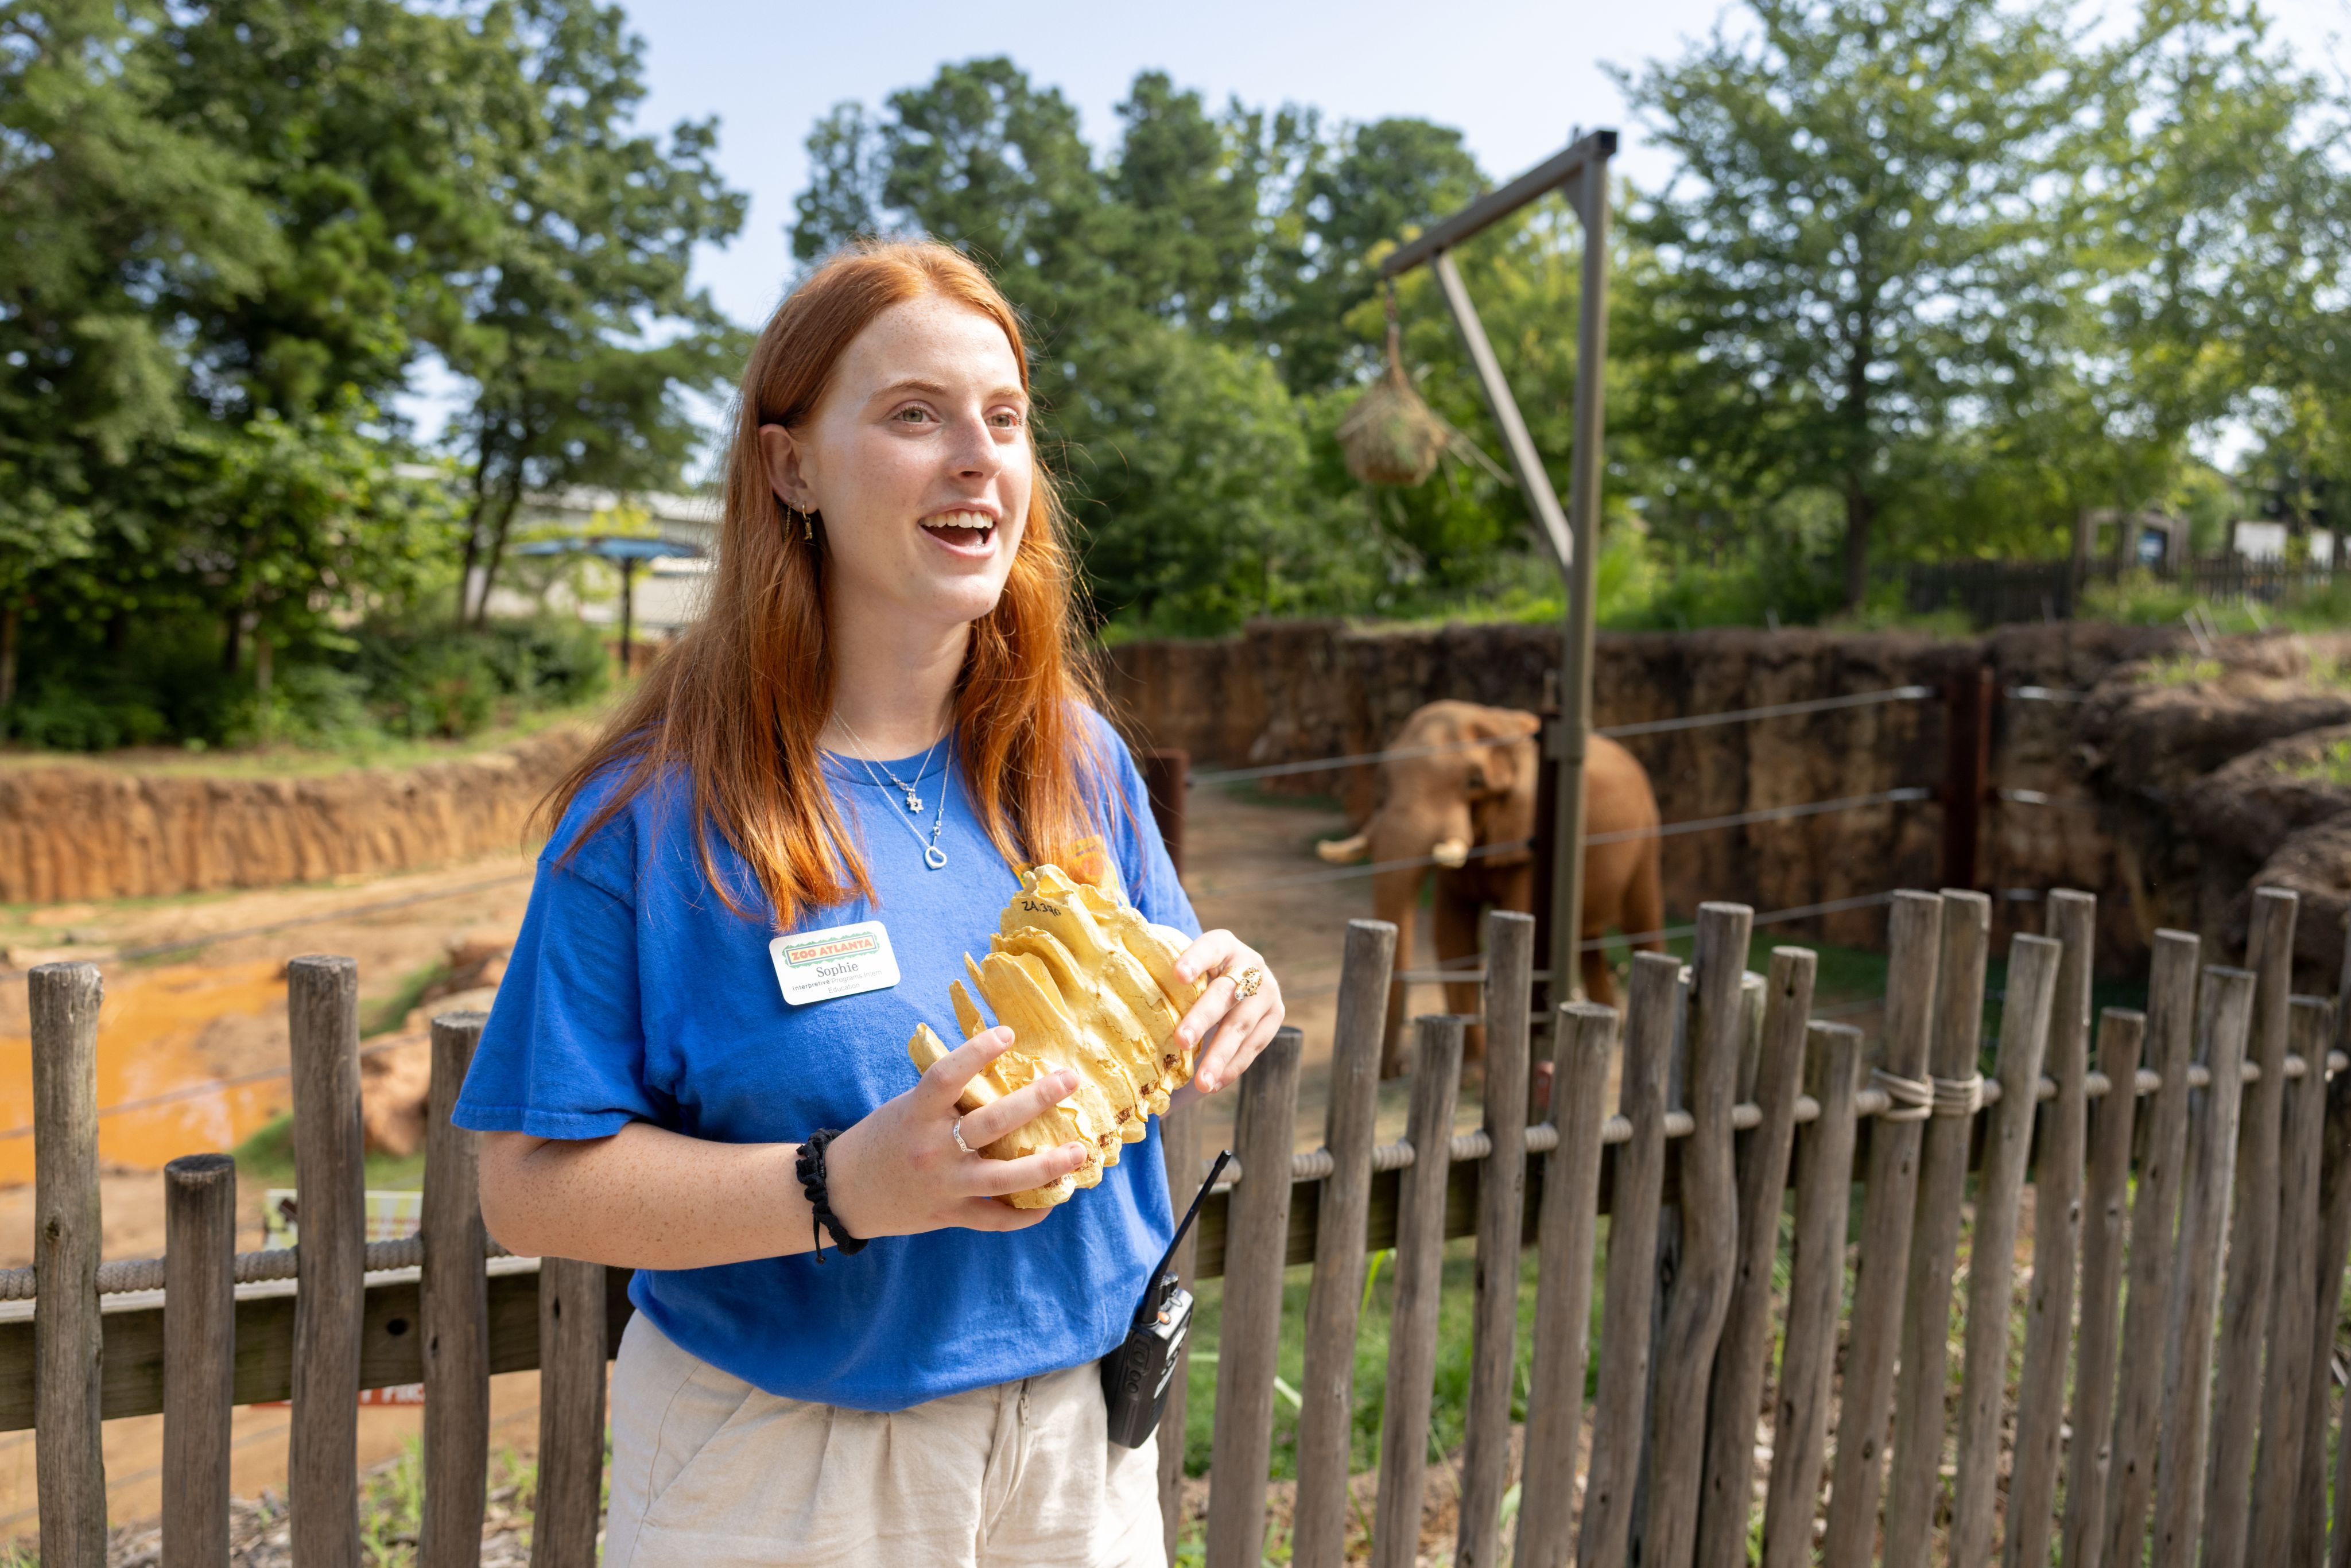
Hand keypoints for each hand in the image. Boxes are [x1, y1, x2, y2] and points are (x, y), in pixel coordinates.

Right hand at [824, 1026, 1092, 1236]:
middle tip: (1069, 1080)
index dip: (978, 1051)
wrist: (843, 1193)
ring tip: (1079, 1151)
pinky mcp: (949, 1215)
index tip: (1009, 1033)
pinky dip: (1026, 1213)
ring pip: (1004, 1178)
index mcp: (916, 1113)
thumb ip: (946, 1098)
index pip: (948, 1075)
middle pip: (992, 1123)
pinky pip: (995, 1218)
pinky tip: (1052, 1201)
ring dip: (1047, 1165)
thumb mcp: (906, 1107)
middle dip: (1037, 1100)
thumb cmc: (882, 1139)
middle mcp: (932, 1149)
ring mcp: (943, 1185)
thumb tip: (1000, 1069)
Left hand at [1171, 931, 1284, 1093]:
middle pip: (1225, 993)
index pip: (1210, 947)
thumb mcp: (1184, 965)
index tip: (1177, 975)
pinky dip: (1232, 1067)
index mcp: (1224, 944)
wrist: (1239, 976)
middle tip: (1180, 1041)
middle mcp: (1251, 964)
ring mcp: (1267, 990)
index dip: (1195, 960)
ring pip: (1241, 1026)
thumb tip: (1108, 992)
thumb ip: (1161, 974)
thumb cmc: (1195, 975)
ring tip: (1200, 1084)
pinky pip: (1253, 1046)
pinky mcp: (1275, 1016)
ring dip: (1220, 1056)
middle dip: (1203, 1018)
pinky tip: (1212, 1084)